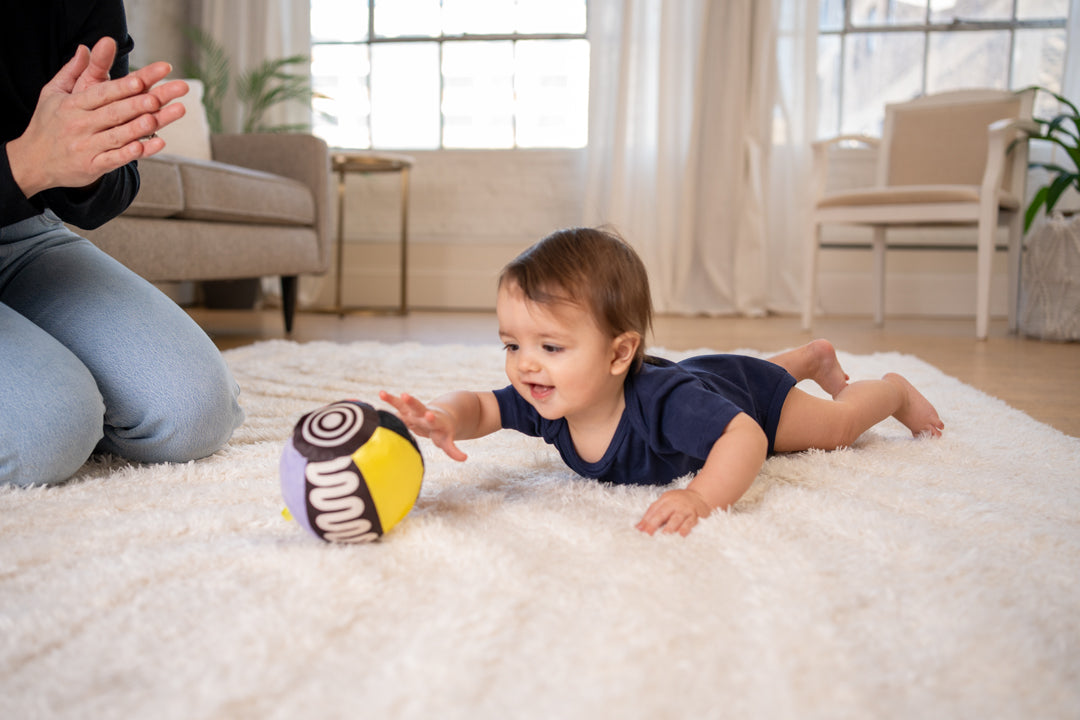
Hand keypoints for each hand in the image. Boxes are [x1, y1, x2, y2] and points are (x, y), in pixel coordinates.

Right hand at [7, 36, 188, 196]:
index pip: (101, 93)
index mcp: (72, 104)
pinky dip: (128, 154)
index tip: (141, 79)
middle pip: (113, 113)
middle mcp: (79, 124)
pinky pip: (113, 160)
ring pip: (116, 136)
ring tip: (155, 120)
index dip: (121, 87)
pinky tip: (144, 146)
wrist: (33, 162)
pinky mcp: (91, 167)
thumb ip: (72, 71)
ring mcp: (85, 147)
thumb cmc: (48, 123)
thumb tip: (85, 47)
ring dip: (137, 129)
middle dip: (137, 105)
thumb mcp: (53, 93)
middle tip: (158, 98)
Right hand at [379, 391, 468, 461]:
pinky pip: (396, 404)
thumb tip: (464, 458)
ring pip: (404, 404)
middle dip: (412, 402)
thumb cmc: (442, 432)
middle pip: (418, 407)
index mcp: (435, 422)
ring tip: (382, 394)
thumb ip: (453, 450)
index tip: (430, 415)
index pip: (433, 420)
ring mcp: (414, 411)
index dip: (431, 418)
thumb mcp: (447, 440)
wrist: (440, 418)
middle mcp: (423, 414)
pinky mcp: (406, 410)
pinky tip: (380, 392)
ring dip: (395, 400)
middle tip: (405, 395)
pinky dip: (389, 399)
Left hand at [636, 488, 711, 536]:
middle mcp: (675, 503)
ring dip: (670, 527)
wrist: (699, 496)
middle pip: (663, 513)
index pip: (653, 510)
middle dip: (654, 523)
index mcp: (665, 499)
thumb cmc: (678, 502)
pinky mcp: (695, 516)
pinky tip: (681, 535)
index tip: (640, 530)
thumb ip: (652, 514)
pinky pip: (690, 522)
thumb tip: (638, 528)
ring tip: (664, 535)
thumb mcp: (665, 503)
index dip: (646, 520)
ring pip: (676, 518)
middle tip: (648, 533)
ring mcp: (685, 509)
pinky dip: (685, 528)